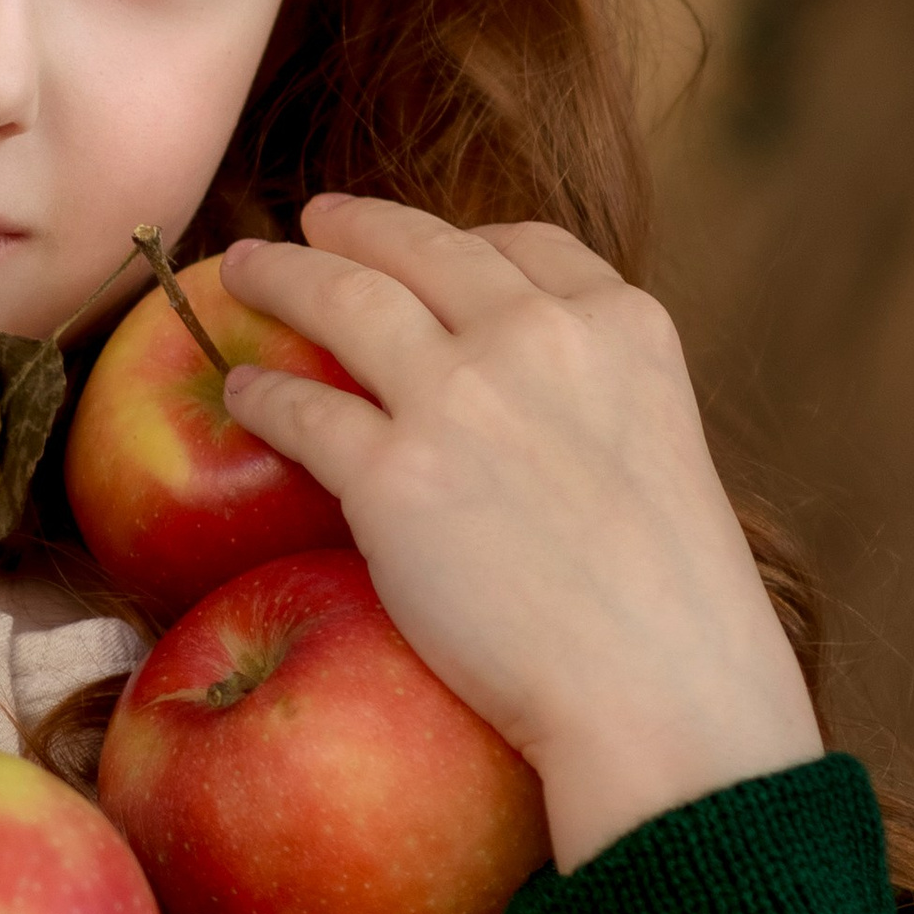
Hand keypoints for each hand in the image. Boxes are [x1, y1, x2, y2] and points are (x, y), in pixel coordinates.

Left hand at [218, 196, 820, 869]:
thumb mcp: (662, 453)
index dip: (459, 237)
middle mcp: (539, 334)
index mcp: (623, 323)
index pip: (526, 243)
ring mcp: (459, 396)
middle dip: (353, 226)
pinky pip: (298, 407)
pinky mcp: (391, 474)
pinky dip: (260, 390)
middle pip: (420, 248)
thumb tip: (523, 415)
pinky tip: (241, 390)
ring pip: (341, 298)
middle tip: (310, 222)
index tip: (419, 243)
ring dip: (281, 275)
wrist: (658, 690)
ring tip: (241, 271)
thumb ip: (592, 406)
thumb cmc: (671, 611)